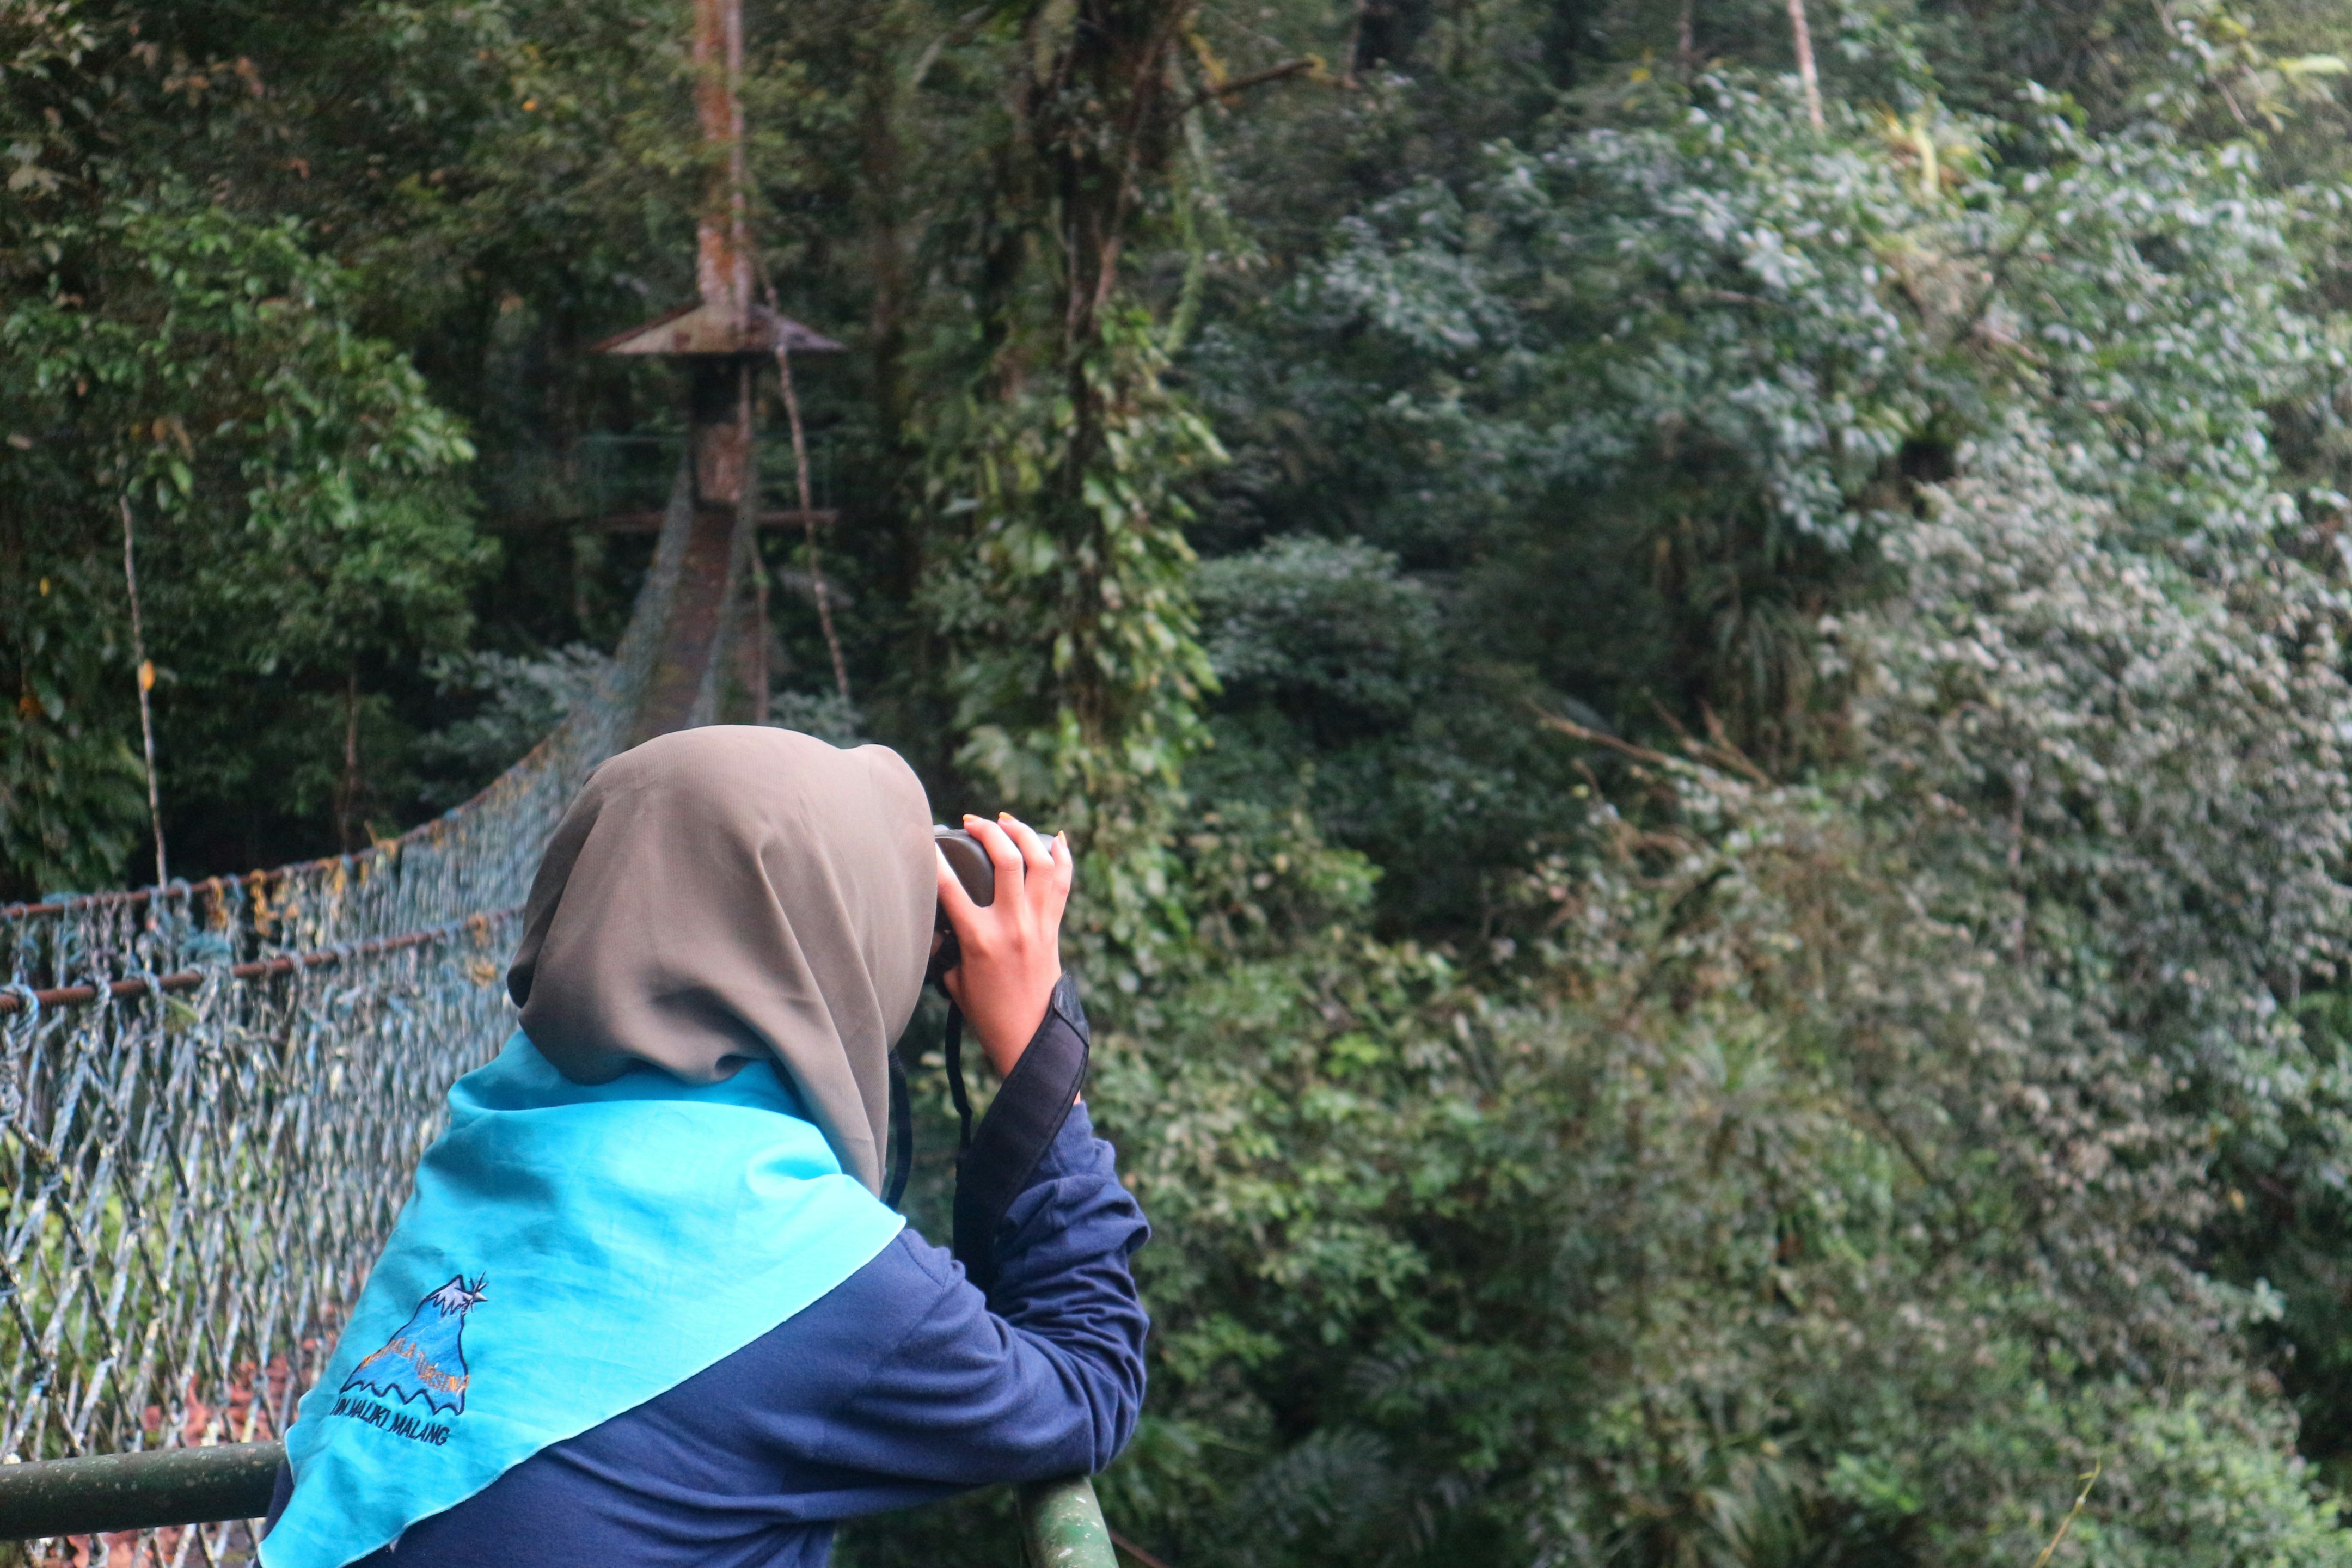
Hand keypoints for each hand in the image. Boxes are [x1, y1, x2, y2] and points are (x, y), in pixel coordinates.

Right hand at [936, 813, 1073, 1076]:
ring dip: (1024, 833)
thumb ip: (944, 945)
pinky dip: (1062, 856)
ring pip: (1041, 862)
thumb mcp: (953, 979)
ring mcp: (1038, 923)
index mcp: (979, 939)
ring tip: (1006, 821)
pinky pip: (1063, 882)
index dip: (932, 857)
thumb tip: (935, 918)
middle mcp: (1012, 925)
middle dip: (988, 830)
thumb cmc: (986, 1011)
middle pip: (1006, 859)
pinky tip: (1055, 837)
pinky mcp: (1055, 927)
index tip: (920, 836)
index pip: (950, 887)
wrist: (1029, 1035)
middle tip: (972, 822)